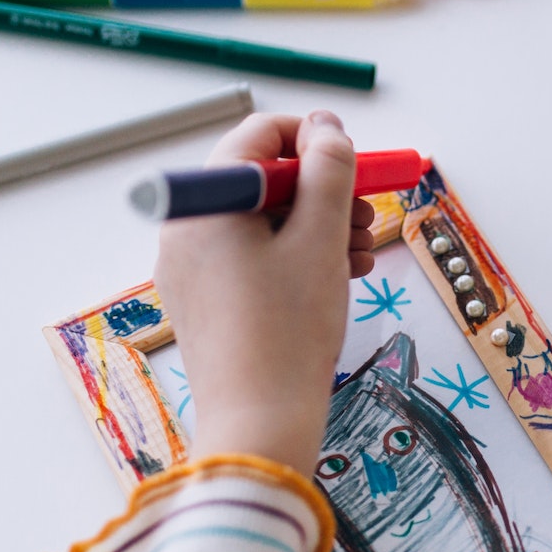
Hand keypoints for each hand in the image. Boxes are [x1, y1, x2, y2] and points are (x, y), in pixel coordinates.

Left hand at [153, 111, 375, 474]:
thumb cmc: (287, 330)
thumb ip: (329, 172)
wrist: (259, 421)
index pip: (258, 137)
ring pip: (261, 222)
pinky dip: (293, 257)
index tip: (353, 156)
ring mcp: (191, 269)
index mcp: (205, 203)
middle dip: (320, 191)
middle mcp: (186, 230)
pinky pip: (251, 259)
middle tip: (365, 213)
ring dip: (315, 226)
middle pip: (261, 181)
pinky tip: (336, 274)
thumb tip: (327, 130)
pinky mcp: (204, 301)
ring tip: (359, 251)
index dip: (312, 138)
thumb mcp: (320, 237)